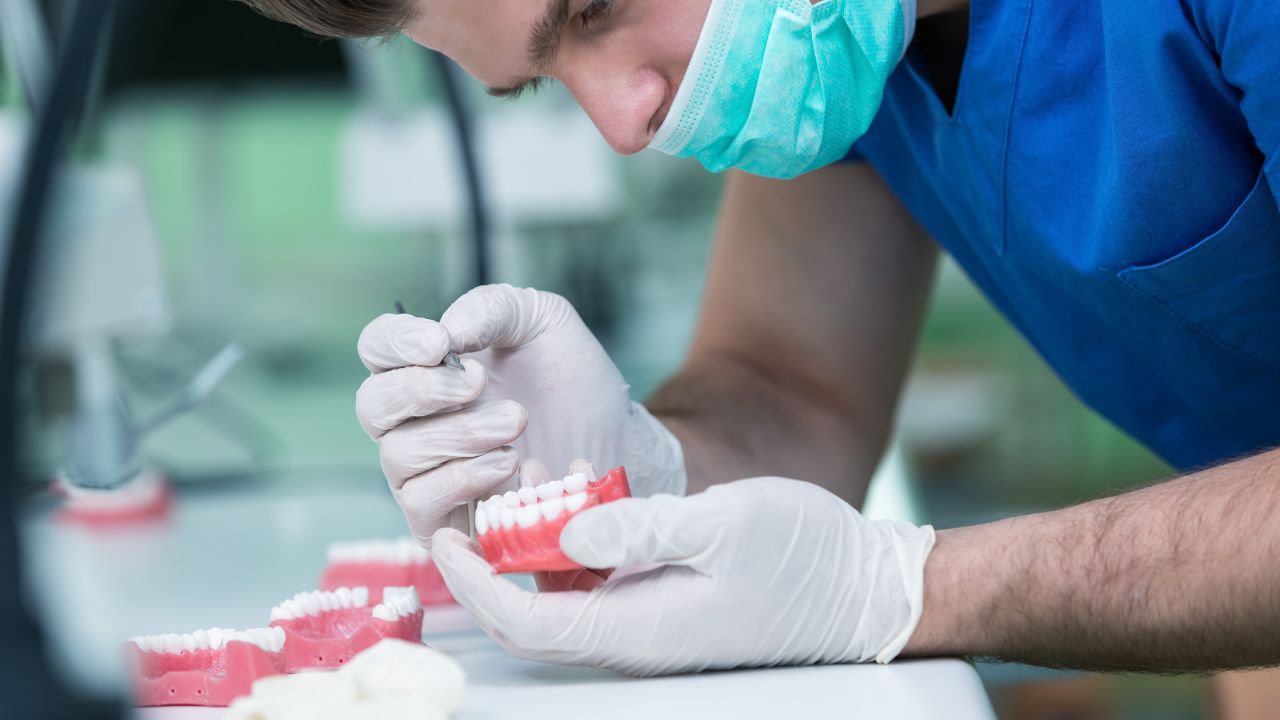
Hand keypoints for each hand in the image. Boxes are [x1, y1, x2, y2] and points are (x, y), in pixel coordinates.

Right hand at [356, 284, 685, 544]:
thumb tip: (445, 331)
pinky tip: (508, 463)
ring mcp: (422, 472)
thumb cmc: (570, 378)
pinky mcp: (444, 519)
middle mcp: (412, 419)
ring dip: (458, 434)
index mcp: (425, 365)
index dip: (396, 342)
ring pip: (398, 455)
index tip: (440, 344)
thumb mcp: (540, 320)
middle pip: (372, 405)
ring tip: (516, 422)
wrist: (615, 436)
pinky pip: (421, 504)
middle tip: (481, 383)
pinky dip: (462, 479)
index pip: (377, 347)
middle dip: (423, 390)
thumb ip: (490, 309)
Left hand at [430, 477, 935, 675]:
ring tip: (507, 496)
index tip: (445, 538)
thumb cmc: (803, 558)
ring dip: (525, 559)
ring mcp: (651, 624)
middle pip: (534, 622)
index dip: (477, 586)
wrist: (862, 588)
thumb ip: (640, 527)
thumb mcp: (722, 525)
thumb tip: (567, 527)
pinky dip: (567, 554)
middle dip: (486, 575)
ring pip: (562, 604)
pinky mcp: (666, 606)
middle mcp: (636, 637)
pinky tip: (566, 506)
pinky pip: (596, 590)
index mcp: (641, 629)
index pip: (530, 624)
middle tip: (460, 516)